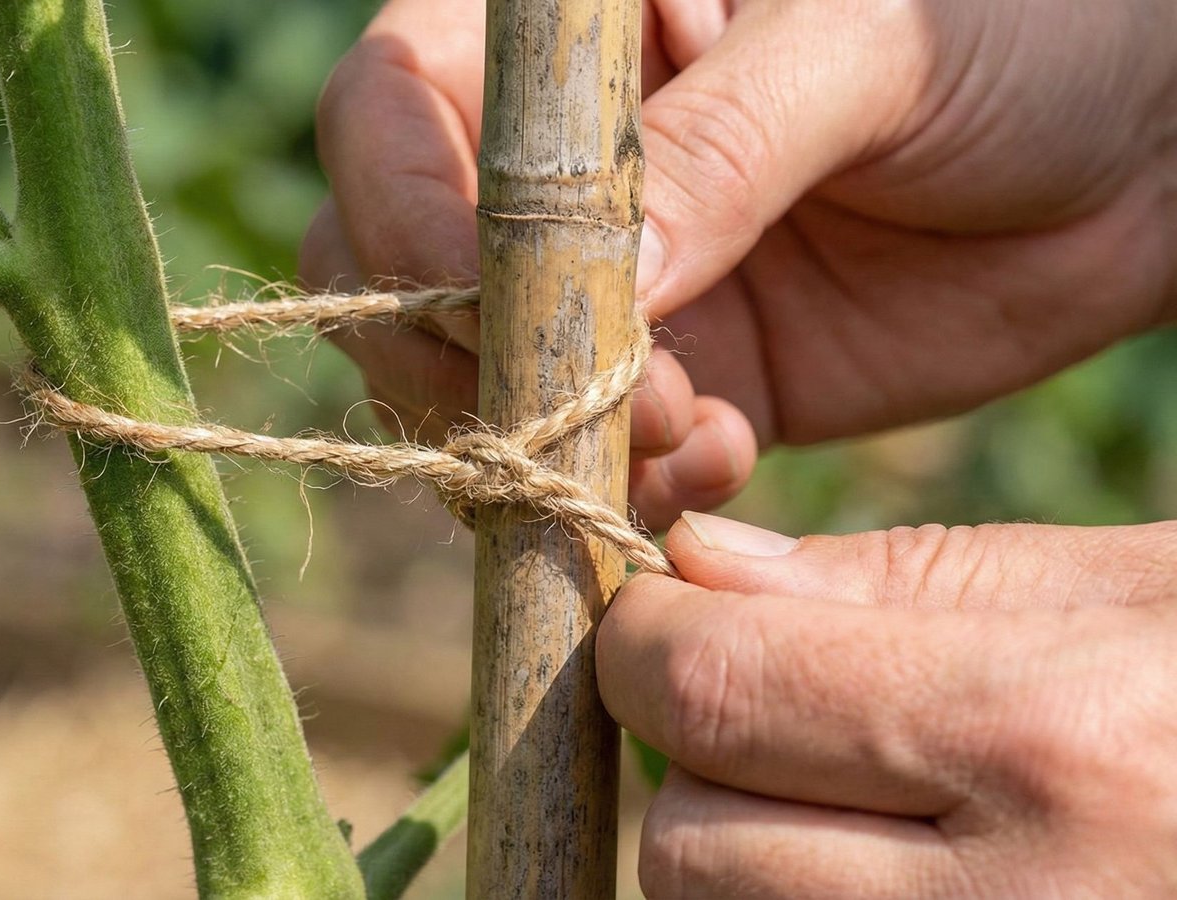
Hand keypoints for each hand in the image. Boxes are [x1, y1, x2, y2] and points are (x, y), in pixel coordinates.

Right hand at [303, 0, 1176, 526]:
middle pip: (387, 264)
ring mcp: (606, 280)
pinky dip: (620, 486)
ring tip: (694, 438)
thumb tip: (611, 274)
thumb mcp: (872, 45)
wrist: (1144, 146)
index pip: (390, 110)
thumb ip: (731, 143)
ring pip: (468, 381)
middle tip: (591, 397)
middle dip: (458, 353)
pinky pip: (584, 456)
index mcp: (570, 35)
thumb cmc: (1023, 23)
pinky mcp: (675, 379)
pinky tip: (722, 461)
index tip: (480, 299)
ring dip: (546, 436)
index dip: (402, 209)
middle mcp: (554, 162)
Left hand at [598, 513, 1176, 896]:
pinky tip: (884, 869)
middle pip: (686, 845)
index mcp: (1052, 743)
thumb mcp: (1136, 592)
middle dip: (689, 763)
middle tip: (771, 715)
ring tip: (850, 803)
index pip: (705, 690)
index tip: (664, 612)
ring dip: (735, 857)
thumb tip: (696, 565)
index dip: (645, 639)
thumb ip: (901, 582)